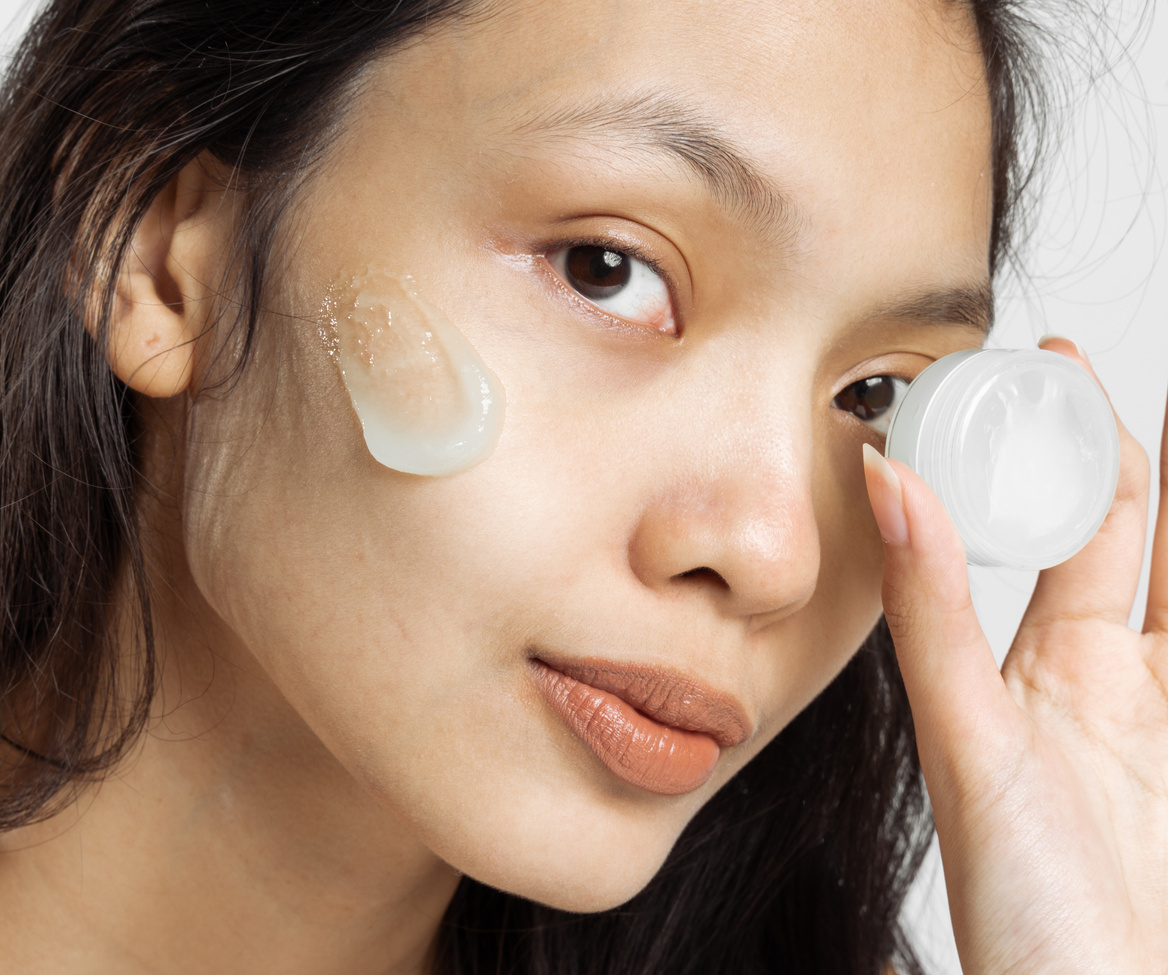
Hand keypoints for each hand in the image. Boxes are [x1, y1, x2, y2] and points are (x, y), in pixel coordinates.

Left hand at [862, 337, 1167, 974]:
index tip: (1054, 356)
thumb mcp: (970, 741)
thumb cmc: (1023, 904)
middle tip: (1135, 372)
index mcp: (1040, 666)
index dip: (1062, 440)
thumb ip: (932, 613)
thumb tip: (884, 479)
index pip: (1063, 523)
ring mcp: (1162, 714)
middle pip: (1141, 536)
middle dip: (1147, 455)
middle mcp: (1104, 680)